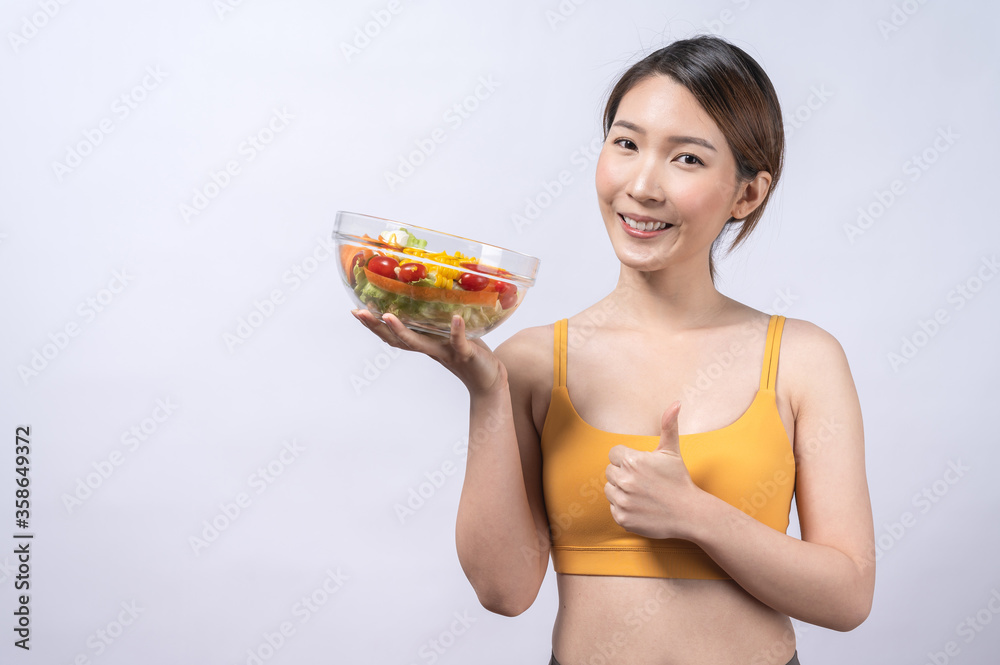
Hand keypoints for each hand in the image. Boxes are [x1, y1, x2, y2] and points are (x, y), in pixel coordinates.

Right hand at [351, 309, 506, 395]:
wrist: (490, 379)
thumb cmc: (469, 354)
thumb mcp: (450, 334)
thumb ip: (439, 321)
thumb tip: (430, 294)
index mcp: (425, 343)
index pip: (393, 335)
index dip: (374, 325)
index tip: (356, 311)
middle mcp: (430, 348)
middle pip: (397, 339)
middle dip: (376, 327)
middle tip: (359, 312)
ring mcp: (445, 352)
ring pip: (419, 343)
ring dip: (402, 330)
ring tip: (388, 316)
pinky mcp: (465, 354)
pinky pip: (459, 341)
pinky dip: (457, 330)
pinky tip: (456, 318)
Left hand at [604, 401, 699, 539]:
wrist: (689, 514)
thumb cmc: (679, 480)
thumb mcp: (672, 452)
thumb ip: (668, 425)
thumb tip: (676, 402)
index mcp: (633, 461)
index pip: (613, 454)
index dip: (626, 458)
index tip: (641, 466)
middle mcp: (625, 481)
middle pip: (609, 472)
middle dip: (623, 474)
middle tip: (643, 481)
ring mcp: (623, 501)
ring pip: (609, 490)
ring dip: (621, 491)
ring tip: (642, 493)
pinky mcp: (622, 518)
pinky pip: (613, 508)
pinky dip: (624, 508)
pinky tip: (641, 506)